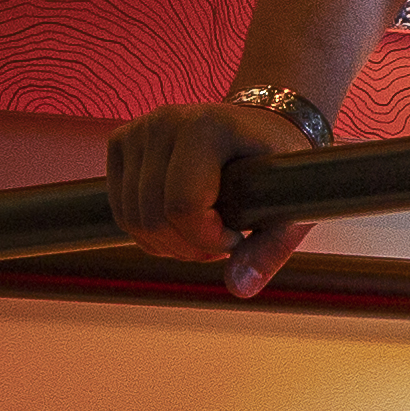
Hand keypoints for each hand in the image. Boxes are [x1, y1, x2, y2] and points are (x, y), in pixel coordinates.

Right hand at [105, 95, 319, 298]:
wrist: (261, 126)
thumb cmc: (278, 165)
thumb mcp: (289, 207)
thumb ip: (270, 249)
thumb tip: (239, 288)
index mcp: (207, 127)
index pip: (182, 205)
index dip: (206, 239)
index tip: (237, 238)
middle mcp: (164, 122)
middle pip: (152, 216)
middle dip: (188, 247)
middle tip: (224, 244)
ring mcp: (136, 130)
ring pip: (131, 218)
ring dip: (168, 243)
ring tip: (205, 233)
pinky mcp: (120, 142)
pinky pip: (121, 208)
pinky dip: (148, 231)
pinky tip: (181, 223)